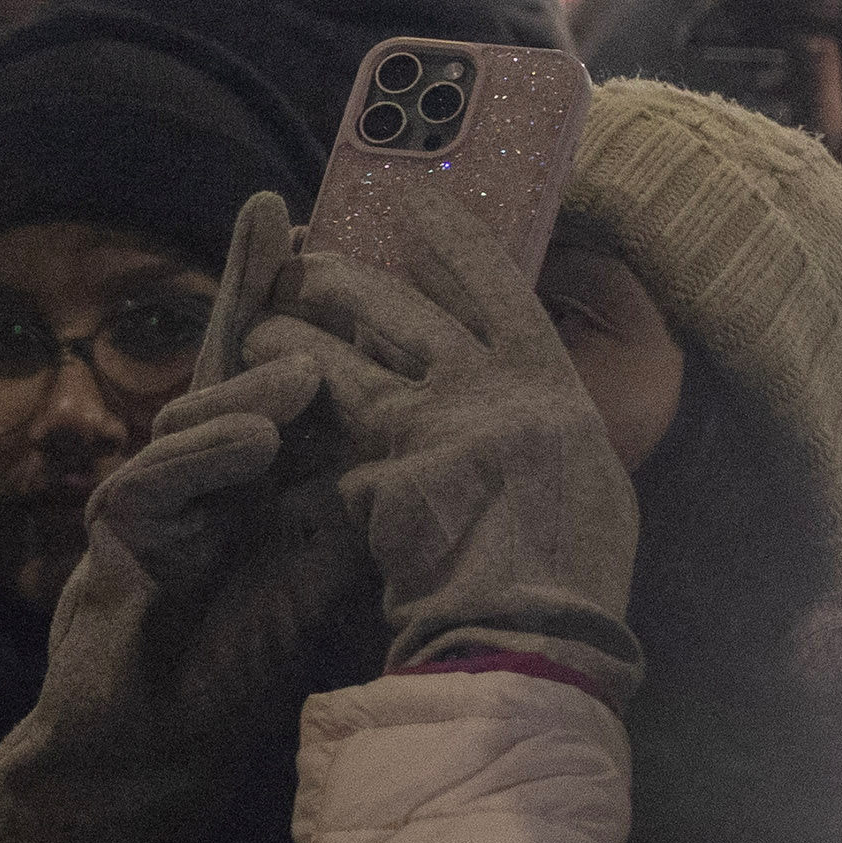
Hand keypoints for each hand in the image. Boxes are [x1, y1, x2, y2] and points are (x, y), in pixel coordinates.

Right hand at [0, 205, 371, 842]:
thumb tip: (427, 443)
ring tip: (303, 379)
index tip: (312, 219)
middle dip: (248, 290)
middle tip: (286, 227)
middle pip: (222, 364)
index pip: (272, 364)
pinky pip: (148, 490)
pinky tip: (250, 452)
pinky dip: (200, 468)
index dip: (284, 293)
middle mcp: (191, 470)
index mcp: (246, 469)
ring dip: (246, 399)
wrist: (154, 754)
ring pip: (188, 422)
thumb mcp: (321, 570)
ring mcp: (144, 502)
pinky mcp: (112, 550)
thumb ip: (352, 504)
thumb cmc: (235, 658)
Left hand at [239, 212, 639, 687]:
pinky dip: (299, 447)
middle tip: (298, 262)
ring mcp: (430, 432)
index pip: (498, 288)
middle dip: (339, 280)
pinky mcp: (377, 479)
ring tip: (257, 332)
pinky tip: (266, 437)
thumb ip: (538, 418)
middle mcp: (491, 394)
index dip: (451, 241)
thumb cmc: (574, 575)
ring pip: (341, 365)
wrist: (538, 643)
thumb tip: (506, 379)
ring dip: (292, 343)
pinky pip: (327, 453)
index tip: (411, 199)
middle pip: (399, 311)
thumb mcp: (585, 474)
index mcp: (552, 387)